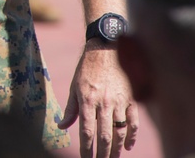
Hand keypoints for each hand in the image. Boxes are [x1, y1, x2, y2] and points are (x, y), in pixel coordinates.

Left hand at [58, 40, 137, 157]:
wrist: (106, 48)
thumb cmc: (87, 68)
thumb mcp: (74, 87)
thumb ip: (70, 109)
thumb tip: (61, 126)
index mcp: (87, 100)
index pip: (87, 131)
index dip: (86, 149)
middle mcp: (104, 103)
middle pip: (104, 136)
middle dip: (102, 154)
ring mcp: (119, 102)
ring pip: (119, 132)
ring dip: (116, 149)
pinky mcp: (131, 99)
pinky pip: (133, 122)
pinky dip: (131, 136)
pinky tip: (127, 146)